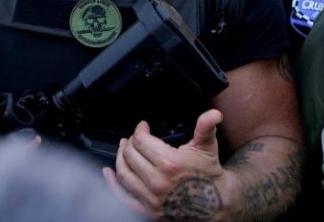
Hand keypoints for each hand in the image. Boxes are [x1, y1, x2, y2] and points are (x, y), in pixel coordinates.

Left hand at [111, 110, 234, 220]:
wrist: (215, 204)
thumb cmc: (208, 174)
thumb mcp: (207, 147)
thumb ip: (205, 127)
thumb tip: (213, 113)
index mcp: (169, 164)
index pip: (141, 141)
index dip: (139, 130)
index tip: (142, 127)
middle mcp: (157, 182)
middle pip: (130, 155)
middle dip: (130, 142)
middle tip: (134, 138)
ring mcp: (151, 198)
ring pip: (124, 173)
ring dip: (120, 158)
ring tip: (123, 149)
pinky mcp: (147, 210)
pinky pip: (123, 196)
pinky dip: (112, 184)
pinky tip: (108, 173)